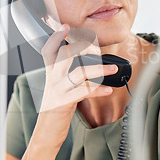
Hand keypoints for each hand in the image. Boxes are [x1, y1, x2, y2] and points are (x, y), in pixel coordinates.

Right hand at [33, 24, 117, 147]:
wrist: (46, 133)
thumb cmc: (56, 108)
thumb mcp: (59, 88)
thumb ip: (67, 74)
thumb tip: (87, 64)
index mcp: (50, 74)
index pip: (48, 50)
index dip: (55, 37)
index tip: (65, 26)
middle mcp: (52, 79)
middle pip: (65, 55)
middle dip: (83, 47)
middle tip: (98, 48)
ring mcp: (57, 91)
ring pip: (78, 73)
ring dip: (98, 69)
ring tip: (113, 68)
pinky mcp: (64, 104)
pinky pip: (83, 93)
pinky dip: (97, 90)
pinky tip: (108, 90)